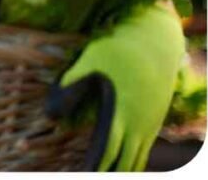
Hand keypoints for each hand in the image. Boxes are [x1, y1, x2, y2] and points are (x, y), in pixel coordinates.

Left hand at [46, 4, 184, 170]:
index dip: (97, 165)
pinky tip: (124, 168)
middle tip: (90, 177)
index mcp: (122, 109)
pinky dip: (135, 161)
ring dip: (123, 170)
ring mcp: (150, 121)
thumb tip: (50, 106)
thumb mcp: (92, 58)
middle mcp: (139, 121)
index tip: (85, 174)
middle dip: (109, 172)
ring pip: (138, 157)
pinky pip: (146, 148)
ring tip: (103, 176)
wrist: (156, 41)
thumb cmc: (119, 48)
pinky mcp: (155, 118)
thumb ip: (72, 80)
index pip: (109, 148)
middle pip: (125, 160)